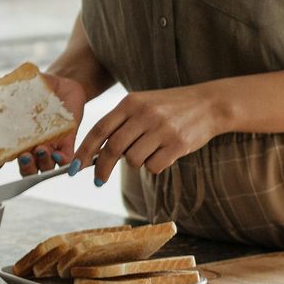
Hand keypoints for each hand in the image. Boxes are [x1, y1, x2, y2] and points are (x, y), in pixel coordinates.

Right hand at [0, 68, 88, 174]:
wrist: (62, 85)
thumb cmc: (33, 90)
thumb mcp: (14, 86)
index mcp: (13, 140)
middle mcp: (30, 148)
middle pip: (25, 170)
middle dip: (24, 168)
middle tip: (23, 156)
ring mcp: (49, 147)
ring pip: (44, 167)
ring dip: (42, 163)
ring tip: (41, 149)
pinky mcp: (67, 143)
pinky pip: (66, 160)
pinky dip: (62, 160)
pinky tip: (58, 153)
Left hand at [75, 85, 223, 185]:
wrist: (208, 104)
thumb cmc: (169, 107)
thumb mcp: (142, 105)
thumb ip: (121, 123)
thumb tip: (95, 153)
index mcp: (131, 102)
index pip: (99, 129)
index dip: (84, 151)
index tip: (75, 168)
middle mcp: (144, 114)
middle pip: (113, 149)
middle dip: (102, 169)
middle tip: (99, 181)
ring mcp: (162, 129)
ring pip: (133, 160)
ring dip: (136, 163)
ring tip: (149, 151)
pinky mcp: (177, 144)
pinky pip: (154, 166)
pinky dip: (154, 166)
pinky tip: (164, 154)